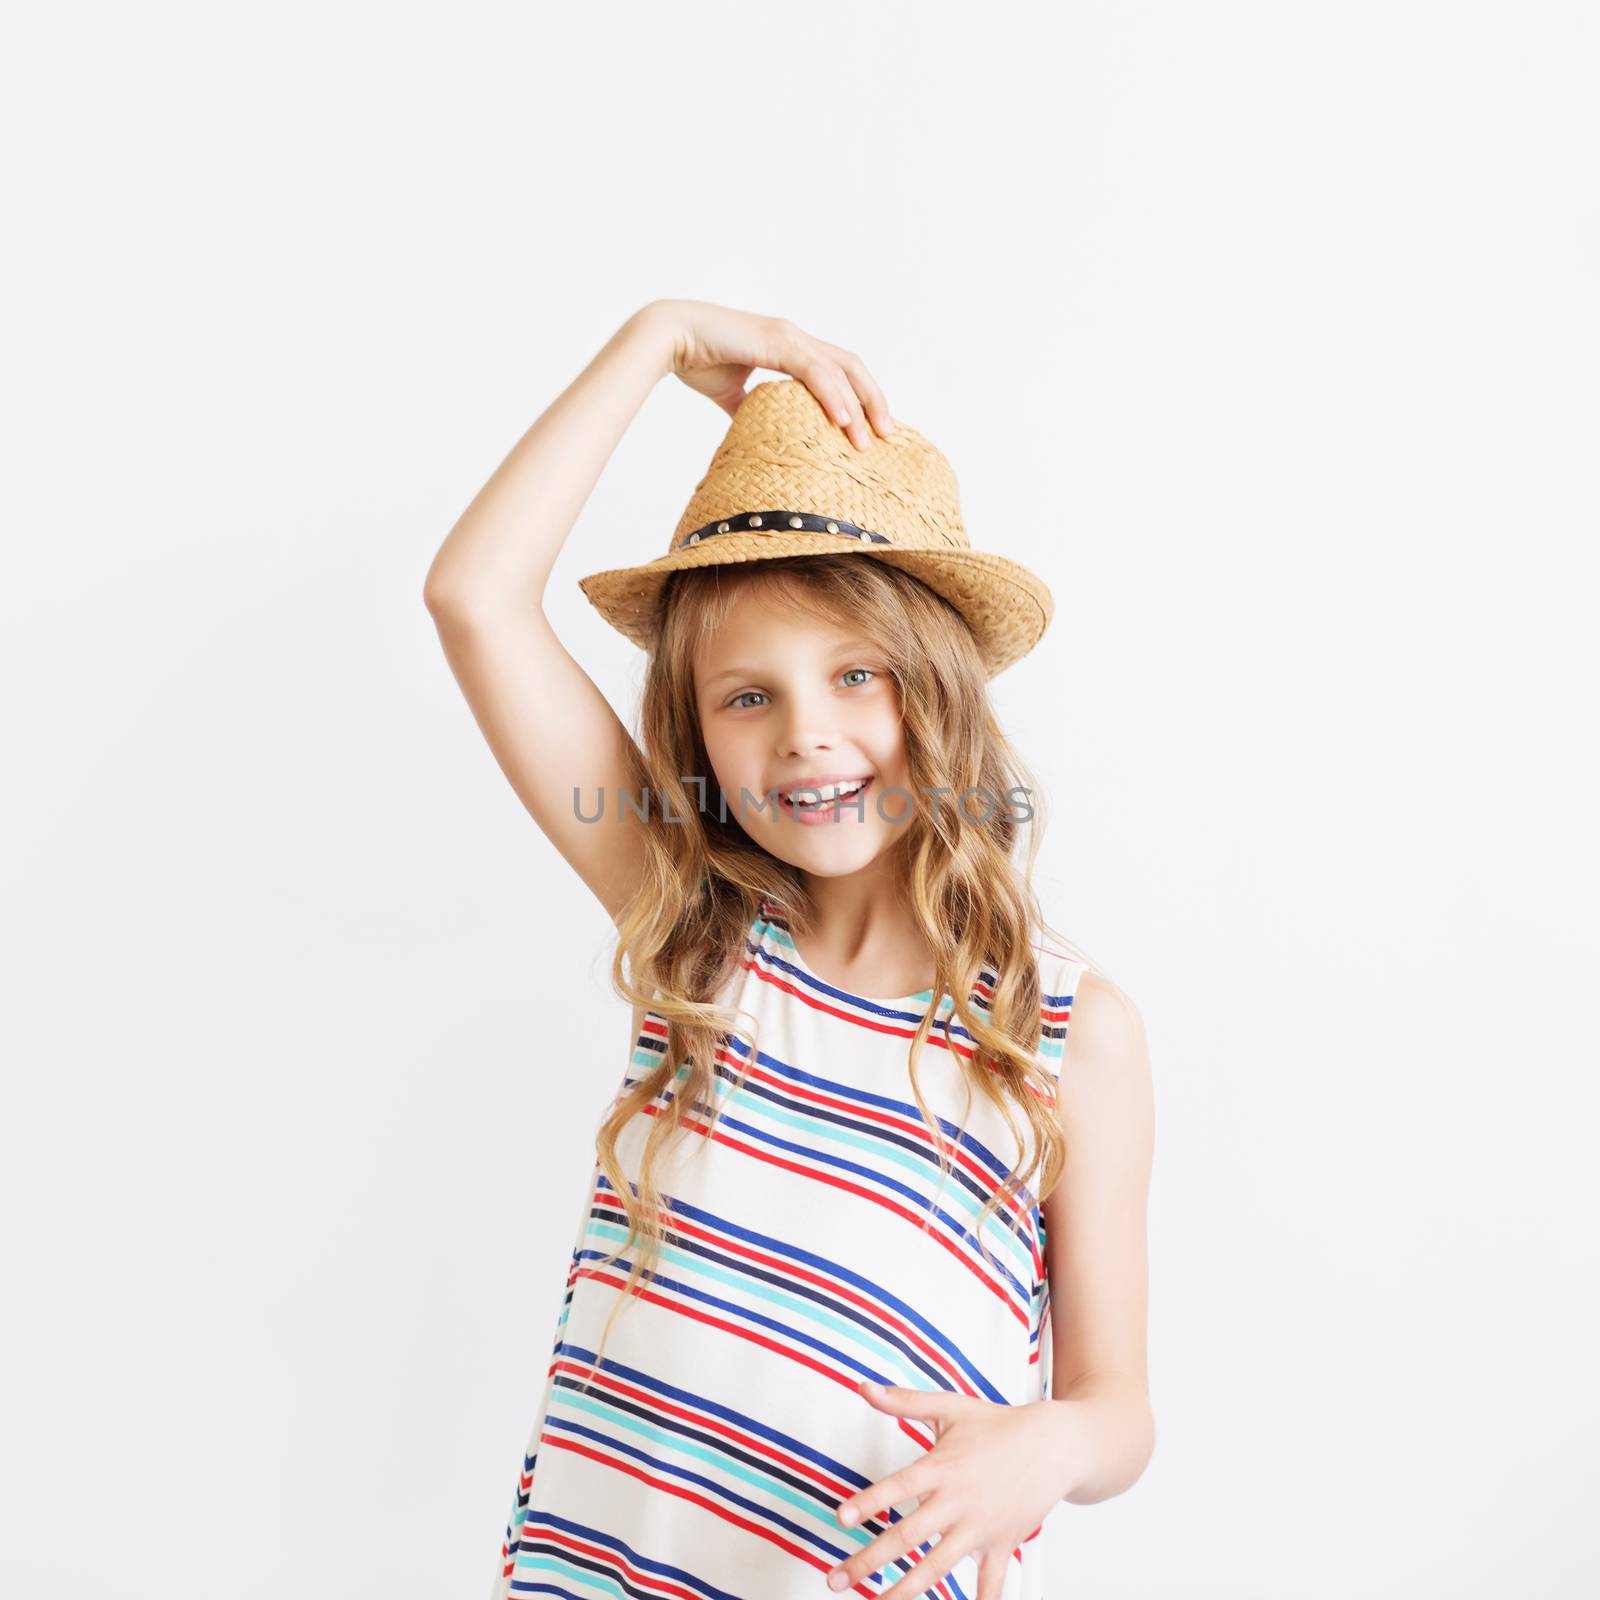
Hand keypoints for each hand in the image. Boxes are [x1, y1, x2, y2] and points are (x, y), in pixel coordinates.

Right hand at [640, 297, 893, 450]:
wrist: (668, 338)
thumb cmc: (696, 360)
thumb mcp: (731, 392)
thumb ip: (751, 408)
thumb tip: (759, 433)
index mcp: (788, 345)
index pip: (837, 369)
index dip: (859, 395)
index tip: (871, 427)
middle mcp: (794, 336)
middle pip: (851, 366)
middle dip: (873, 399)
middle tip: (888, 433)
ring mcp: (787, 336)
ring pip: (839, 369)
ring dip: (859, 404)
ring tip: (868, 438)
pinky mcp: (775, 341)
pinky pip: (814, 370)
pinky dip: (833, 395)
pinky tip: (845, 420)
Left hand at [824, 1380, 1081, 1598]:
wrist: (1054, 1445)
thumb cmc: (999, 1424)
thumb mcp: (951, 1407)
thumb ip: (904, 1401)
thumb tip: (864, 1387)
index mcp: (942, 1467)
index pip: (897, 1488)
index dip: (869, 1502)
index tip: (841, 1519)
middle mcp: (958, 1501)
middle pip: (907, 1536)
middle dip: (868, 1560)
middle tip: (835, 1579)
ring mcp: (980, 1528)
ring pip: (937, 1567)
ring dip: (903, 1591)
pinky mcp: (1002, 1545)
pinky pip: (989, 1585)